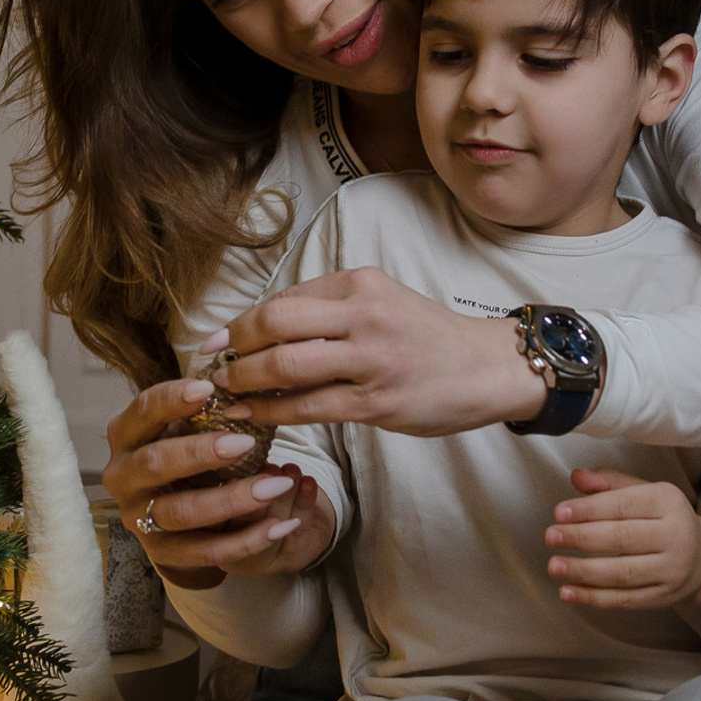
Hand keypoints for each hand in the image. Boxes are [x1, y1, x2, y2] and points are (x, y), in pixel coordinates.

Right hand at [101, 377, 335, 587]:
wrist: (169, 519)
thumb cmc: (181, 455)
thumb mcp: (182, 428)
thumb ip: (203, 409)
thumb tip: (244, 376)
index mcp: (126, 436)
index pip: (143, 411)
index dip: (171, 399)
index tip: (208, 388)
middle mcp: (123, 477)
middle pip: (154, 464)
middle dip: (200, 453)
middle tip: (245, 442)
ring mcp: (139, 519)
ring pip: (182, 512)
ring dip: (232, 499)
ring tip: (276, 485)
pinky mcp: (163, 554)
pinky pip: (207, 551)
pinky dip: (247, 540)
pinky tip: (281, 525)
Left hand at [206, 267, 546, 435]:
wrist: (486, 368)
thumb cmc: (426, 337)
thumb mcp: (380, 302)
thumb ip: (328, 310)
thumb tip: (260, 328)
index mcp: (360, 284)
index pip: (283, 299)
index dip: (242, 322)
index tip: (218, 340)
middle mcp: (364, 315)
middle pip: (275, 324)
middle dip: (235, 347)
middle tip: (215, 366)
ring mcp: (370, 359)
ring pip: (286, 366)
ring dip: (245, 382)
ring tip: (227, 393)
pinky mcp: (376, 401)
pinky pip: (308, 407)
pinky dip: (271, 412)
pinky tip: (253, 415)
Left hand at [544, 468, 700, 610]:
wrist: (699, 559)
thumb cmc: (660, 519)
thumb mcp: (641, 493)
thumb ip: (608, 483)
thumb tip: (577, 476)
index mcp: (669, 502)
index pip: (623, 505)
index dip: (588, 509)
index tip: (558, 513)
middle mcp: (677, 536)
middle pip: (622, 538)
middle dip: (582, 538)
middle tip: (550, 536)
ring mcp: (672, 570)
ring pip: (622, 572)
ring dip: (583, 571)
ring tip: (554, 565)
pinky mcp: (663, 597)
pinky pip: (624, 599)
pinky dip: (593, 597)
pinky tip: (568, 591)